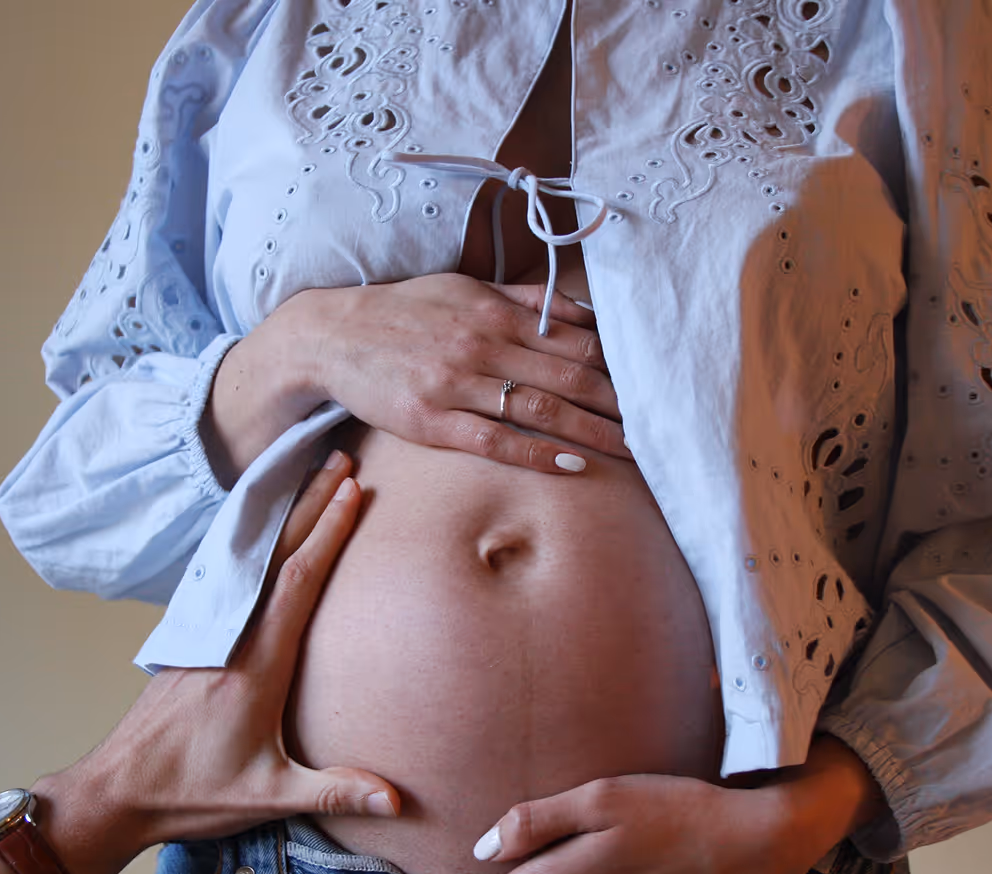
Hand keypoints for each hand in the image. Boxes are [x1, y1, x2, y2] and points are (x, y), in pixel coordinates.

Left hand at [35, 450, 398, 873]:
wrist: (117, 792)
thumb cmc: (191, 794)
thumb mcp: (267, 797)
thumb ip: (334, 792)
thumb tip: (396, 802)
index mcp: (256, 664)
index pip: (298, 582)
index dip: (328, 533)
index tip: (354, 493)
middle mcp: (231, 636)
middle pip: (277, 554)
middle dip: (311, 503)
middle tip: (340, 458)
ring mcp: (210, 634)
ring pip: (251, 559)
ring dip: (282, 516)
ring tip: (309, 477)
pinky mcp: (195, 641)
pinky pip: (231, 576)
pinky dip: (254, 543)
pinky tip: (263, 530)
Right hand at [209, 274, 626, 481]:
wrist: (332, 336)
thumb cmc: (403, 313)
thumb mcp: (464, 288)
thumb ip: (523, 298)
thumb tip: (580, 308)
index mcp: (494, 311)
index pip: (572, 338)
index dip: (616, 363)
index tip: (650, 384)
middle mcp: (481, 344)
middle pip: (568, 375)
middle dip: (619, 402)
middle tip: (660, 423)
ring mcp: (456, 383)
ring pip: (540, 410)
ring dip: (592, 432)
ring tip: (632, 450)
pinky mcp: (432, 420)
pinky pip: (495, 442)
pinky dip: (537, 454)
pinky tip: (571, 466)